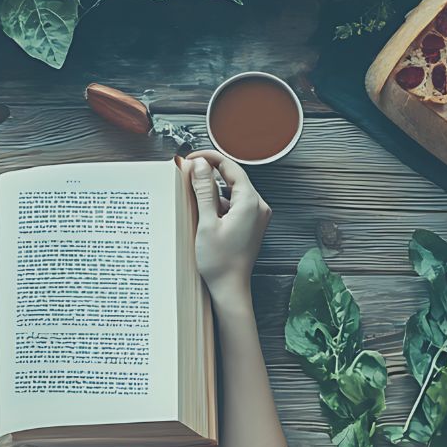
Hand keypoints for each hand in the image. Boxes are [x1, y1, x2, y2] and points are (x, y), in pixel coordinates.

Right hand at [183, 150, 270, 303]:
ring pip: (233, 191)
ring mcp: (256, 216)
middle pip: (233, 177)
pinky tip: (204, 212)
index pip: (230, 167)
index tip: (192, 158)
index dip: (210, 158)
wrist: (230, 288)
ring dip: (213, 189)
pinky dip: (219, 203)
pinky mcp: (251, 225)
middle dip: (210, 173)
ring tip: (192, 194)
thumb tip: (199, 164)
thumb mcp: (206, 222)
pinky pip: (235, 204)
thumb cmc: (219, 261)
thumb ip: (204, 190)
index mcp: (250, 202)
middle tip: (188, 173)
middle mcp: (258, 206)